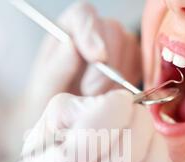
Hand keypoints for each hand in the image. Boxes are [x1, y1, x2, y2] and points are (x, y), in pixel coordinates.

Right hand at [0, 90, 180, 161]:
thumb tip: (111, 102)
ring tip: (147, 139)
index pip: (95, 134)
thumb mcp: (36, 144)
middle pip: (129, 153)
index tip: (118, 101)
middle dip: (141, 122)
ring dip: (158, 147)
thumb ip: (68, 113)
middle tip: (135, 116)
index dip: (116, 106)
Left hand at [19, 2, 141, 124]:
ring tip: (97, 99)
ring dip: (117, 79)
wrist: (62, 123)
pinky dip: (130, 84)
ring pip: (130, 49)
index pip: (83, 15)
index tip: (98, 58)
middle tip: (91, 93)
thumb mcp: (43, 91)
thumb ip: (55, 69)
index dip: (92, 33)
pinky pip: (141, 67)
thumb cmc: (48, 103)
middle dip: (105, 66)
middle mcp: (94, 33)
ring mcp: (115, 47)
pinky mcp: (131, 65)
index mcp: (67, 30)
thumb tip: (71, 45)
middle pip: (113, 31)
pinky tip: (112, 98)